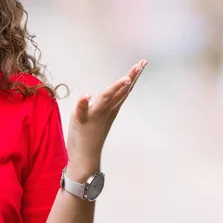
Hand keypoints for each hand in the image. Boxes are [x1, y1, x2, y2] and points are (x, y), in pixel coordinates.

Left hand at [66, 59, 147, 179]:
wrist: (84, 158)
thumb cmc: (90, 136)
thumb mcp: (101, 116)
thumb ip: (106, 104)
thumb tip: (112, 92)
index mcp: (110, 109)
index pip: (123, 89)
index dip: (132, 76)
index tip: (142, 64)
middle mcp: (105, 111)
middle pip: (119, 91)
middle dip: (130, 77)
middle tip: (140, 65)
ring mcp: (93, 116)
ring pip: (105, 98)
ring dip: (114, 88)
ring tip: (124, 79)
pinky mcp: (80, 122)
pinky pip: (81, 111)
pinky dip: (83, 103)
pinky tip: (86, 95)